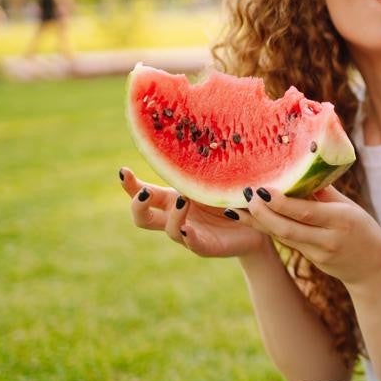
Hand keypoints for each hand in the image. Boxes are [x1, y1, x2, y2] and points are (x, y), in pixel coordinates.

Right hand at [119, 166, 266, 256]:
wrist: (257, 223)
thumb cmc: (231, 196)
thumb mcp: (214, 178)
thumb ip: (201, 167)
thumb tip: (197, 136)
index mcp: (173, 198)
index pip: (144, 193)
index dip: (129, 185)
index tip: (123, 171)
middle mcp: (175, 216)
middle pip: (142, 216)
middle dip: (138, 205)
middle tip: (145, 193)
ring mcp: (188, 233)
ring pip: (168, 229)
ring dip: (173, 215)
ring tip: (184, 200)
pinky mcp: (205, 245)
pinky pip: (192, 242)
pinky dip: (187, 235)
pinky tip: (187, 228)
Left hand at [235, 185, 380, 286]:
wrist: (373, 269)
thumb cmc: (363, 230)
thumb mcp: (350, 208)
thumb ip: (325, 193)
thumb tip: (300, 172)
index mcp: (341, 220)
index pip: (306, 212)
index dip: (281, 202)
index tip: (262, 189)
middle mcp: (328, 239)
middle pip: (288, 228)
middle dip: (262, 213)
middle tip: (245, 196)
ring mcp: (318, 253)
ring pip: (282, 237)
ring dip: (258, 223)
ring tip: (237, 209)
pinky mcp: (311, 260)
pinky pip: (287, 242)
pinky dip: (269, 230)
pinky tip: (254, 220)